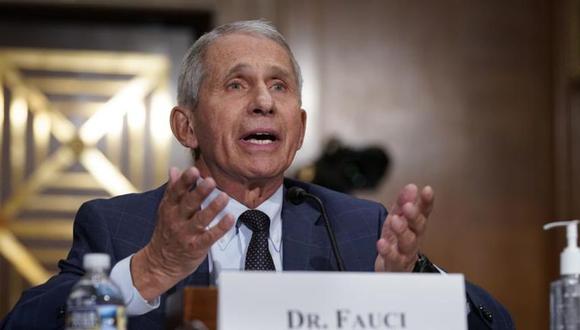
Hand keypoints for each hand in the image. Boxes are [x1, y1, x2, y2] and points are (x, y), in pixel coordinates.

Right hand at [132, 167, 234, 300]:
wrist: (160, 263)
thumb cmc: (167, 233)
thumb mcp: (166, 210)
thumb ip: (173, 190)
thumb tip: (174, 169)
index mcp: (169, 208)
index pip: (176, 192)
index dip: (185, 181)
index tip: (194, 170)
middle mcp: (177, 220)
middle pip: (189, 204)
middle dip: (200, 192)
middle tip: (211, 181)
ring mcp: (187, 234)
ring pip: (201, 219)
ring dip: (213, 208)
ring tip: (224, 197)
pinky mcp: (197, 246)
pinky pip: (210, 236)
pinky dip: (220, 228)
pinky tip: (230, 218)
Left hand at [374, 184, 433, 271]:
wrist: (391, 272)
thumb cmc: (397, 244)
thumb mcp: (398, 220)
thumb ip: (402, 204)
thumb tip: (411, 186)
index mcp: (416, 226)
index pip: (424, 212)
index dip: (426, 201)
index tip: (426, 190)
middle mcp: (414, 239)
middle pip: (418, 227)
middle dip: (414, 215)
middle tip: (409, 206)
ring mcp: (406, 254)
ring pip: (408, 243)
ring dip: (402, 231)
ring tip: (395, 221)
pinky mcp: (396, 266)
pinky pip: (393, 259)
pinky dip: (388, 251)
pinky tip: (382, 243)